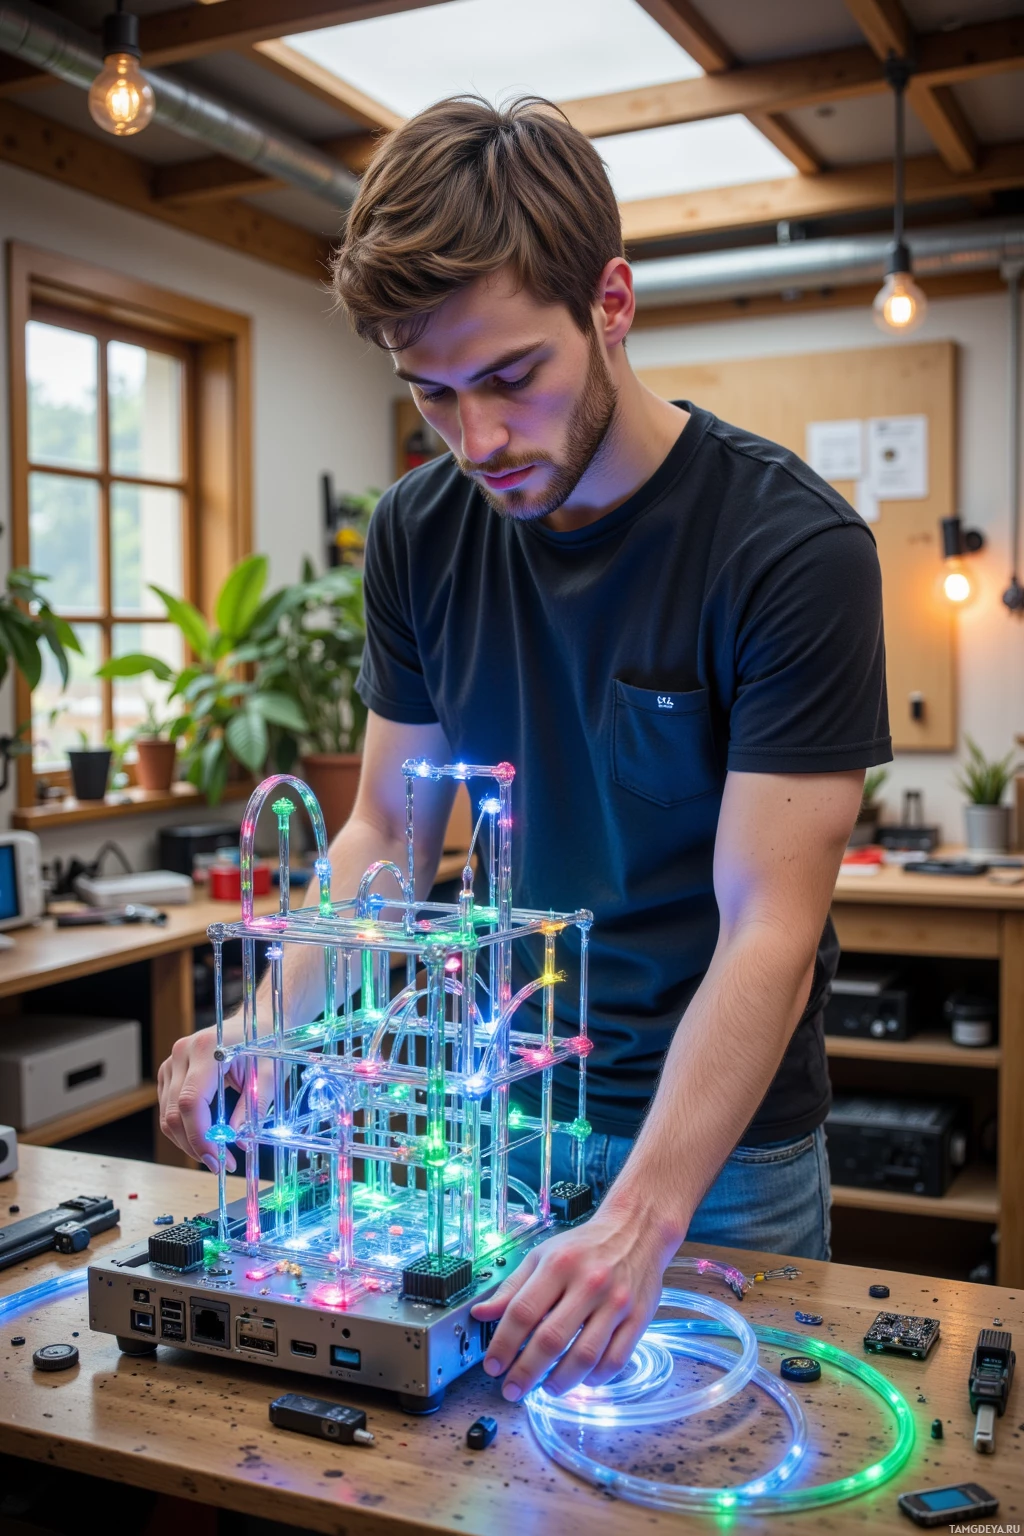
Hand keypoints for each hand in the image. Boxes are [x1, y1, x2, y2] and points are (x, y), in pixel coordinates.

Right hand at [157, 1018, 268, 1170]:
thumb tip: (238, 1143)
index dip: (201, 1137)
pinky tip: (206, 1136)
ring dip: (189, 1141)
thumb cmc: (265, 1045)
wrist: (256, 1022)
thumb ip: (252, 1110)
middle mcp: (181, 1054)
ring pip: (168, 1116)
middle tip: (221, 1164)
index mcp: (206, 1049)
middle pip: (175, 1113)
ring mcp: (171, 1063)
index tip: (219, 1159)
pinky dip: (185, 1128)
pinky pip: (169, 1109)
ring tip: (217, 1154)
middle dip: (196, 1146)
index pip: (191, 1102)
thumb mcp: (268, 1077)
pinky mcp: (169, 1073)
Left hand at [469, 1207, 670, 1400]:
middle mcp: (589, 1283)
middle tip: (512, 1390)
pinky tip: (582, 1380)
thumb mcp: (543, 1254)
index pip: (523, 1312)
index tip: (492, 1366)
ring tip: (545, 1388)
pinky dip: (595, 1378)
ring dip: (560, 1381)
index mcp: (559, 1264)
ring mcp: (616, 1303)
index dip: (503, 1344)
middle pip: (551, 1340)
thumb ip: (512, 1286)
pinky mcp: (639, 1318)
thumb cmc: (585, 1246)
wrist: (636, 1230)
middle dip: (525, 1373)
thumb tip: (481, 1313)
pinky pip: (616, 1360)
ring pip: (585, 1356)